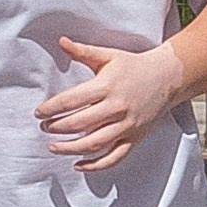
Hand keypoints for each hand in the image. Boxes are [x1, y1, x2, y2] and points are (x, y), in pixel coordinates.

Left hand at [36, 35, 183, 172]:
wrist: (167, 77)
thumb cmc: (134, 66)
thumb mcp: (108, 55)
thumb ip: (82, 51)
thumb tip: (61, 41)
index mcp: (107, 86)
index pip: (72, 101)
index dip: (51, 108)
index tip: (39, 112)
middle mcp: (116, 107)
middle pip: (80, 123)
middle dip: (57, 127)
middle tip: (44, 127)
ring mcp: (127, 125)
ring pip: (94, 144)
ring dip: (70, 149)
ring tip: (54, 147)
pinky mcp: (134, 138)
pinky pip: (114, 157)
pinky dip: (96, 165)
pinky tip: (79, 164)